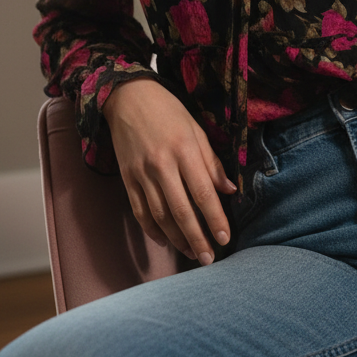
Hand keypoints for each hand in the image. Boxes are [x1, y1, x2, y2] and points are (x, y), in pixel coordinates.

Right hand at [103, 78, 235, 264]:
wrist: (127, 98)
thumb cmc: (169, 112)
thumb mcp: (196, 130)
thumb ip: (212, 162)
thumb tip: (229, 191)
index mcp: (184, 150)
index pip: (203, 192)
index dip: (214, 218)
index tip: (224, 238)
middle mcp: (161, 164)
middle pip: (181, 210)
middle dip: (197, 238)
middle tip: (209, 259)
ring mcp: (141, 173)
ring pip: (160, 215)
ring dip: (177, 238)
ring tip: (191, 253)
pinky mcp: (127, 179)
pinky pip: (140, 211)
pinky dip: (152, 230)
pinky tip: (166, 241)